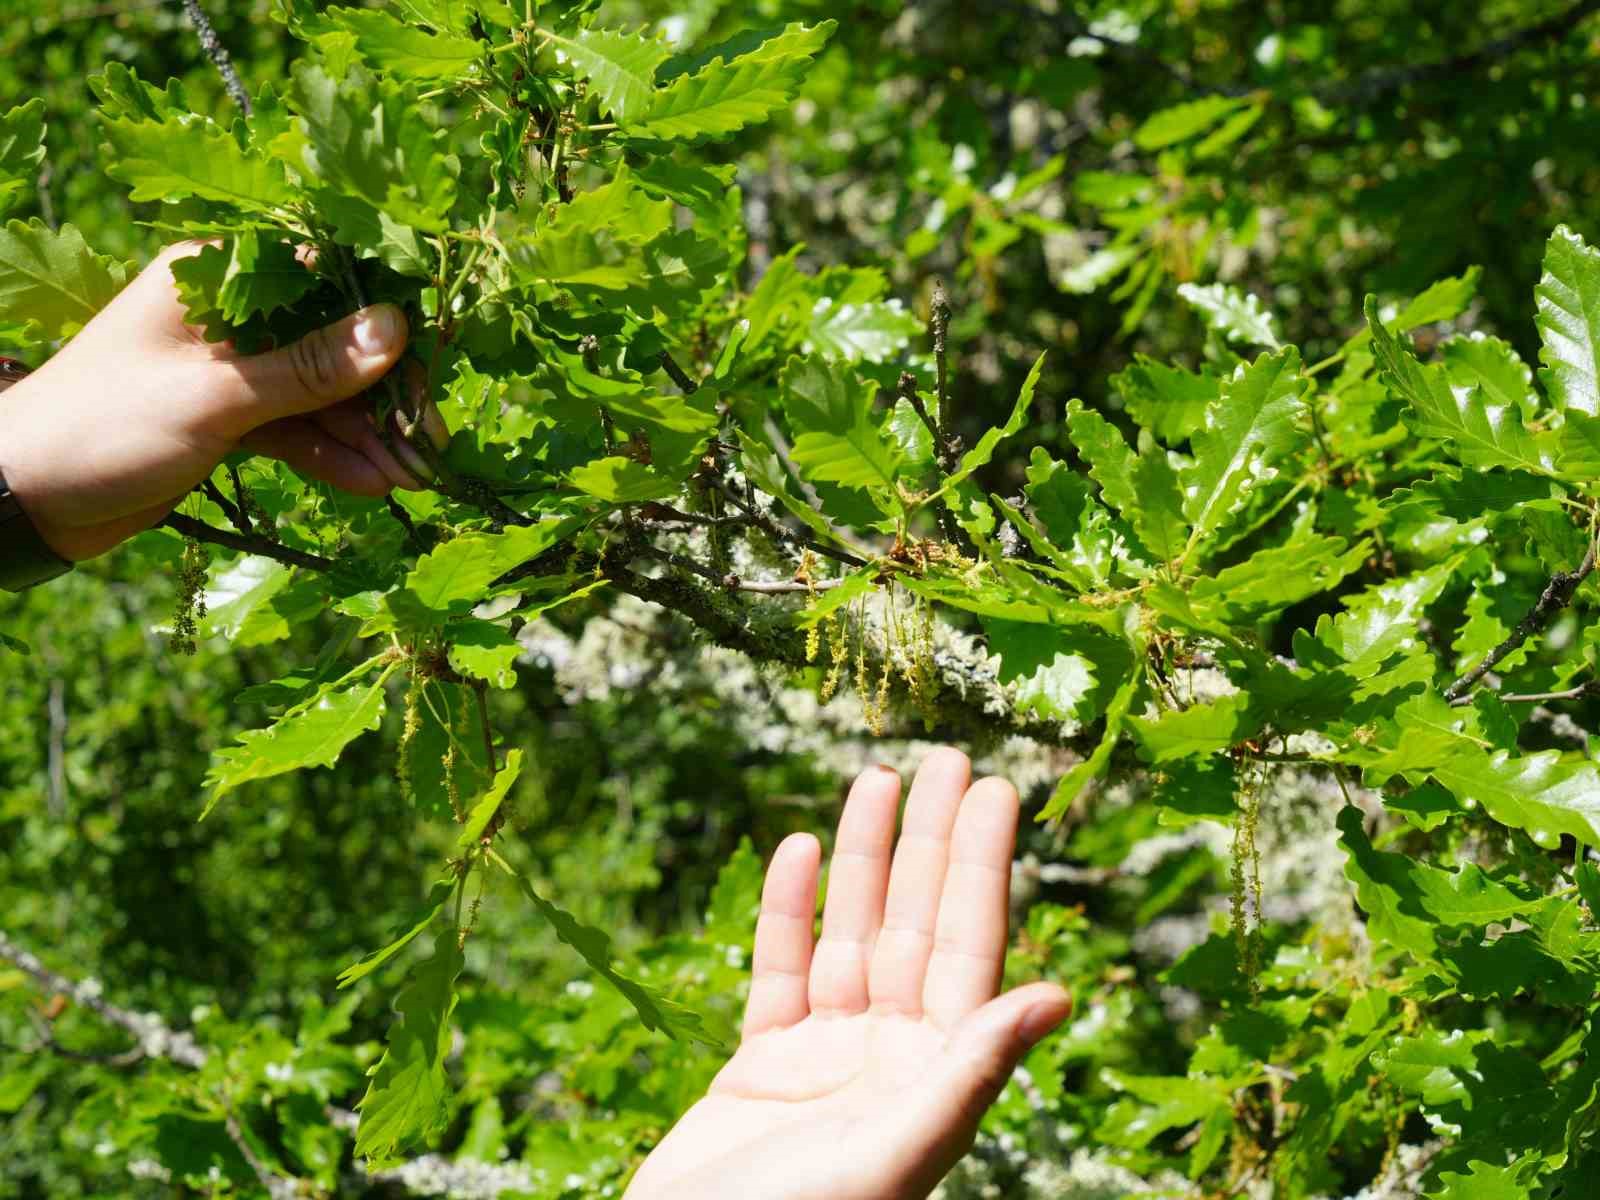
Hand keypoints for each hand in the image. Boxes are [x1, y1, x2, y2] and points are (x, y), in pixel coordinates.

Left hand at [0, 242, 440, 561]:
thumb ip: (310, 367)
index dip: (385, 315)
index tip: (435, 356)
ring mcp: (232, 370)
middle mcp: (229, 315)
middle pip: (332, 342)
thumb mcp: (217, 396)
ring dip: (366, 435)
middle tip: (432, 441)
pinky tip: (371, 485)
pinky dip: (332, 456)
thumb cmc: (106, 425)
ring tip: (412, 478)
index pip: (324, 276)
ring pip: (321, 394)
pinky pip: (298, 430)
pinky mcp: (230, 420)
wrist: (26, 499)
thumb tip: (397, 328)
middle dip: (384, 394)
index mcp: (215, 277)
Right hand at [628, 748, 1070, 1199]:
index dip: (981, 865)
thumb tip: (1060, 994)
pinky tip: (798, 847)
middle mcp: (890, 1059)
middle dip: (929, 843)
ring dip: (863, 859)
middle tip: (945, 757)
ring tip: (874, 777)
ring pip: (850, 936)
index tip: (994, 790)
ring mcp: (825, 1059)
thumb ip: (970, 1071)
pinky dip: (787, 911)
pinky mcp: (759, 1066)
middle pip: (916, 926)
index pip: (969, 948)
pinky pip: (780, 970)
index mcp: (935, 1077)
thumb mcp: (895, 1150)